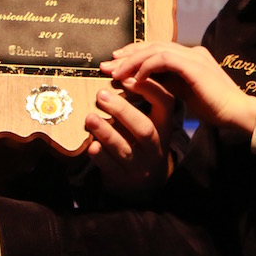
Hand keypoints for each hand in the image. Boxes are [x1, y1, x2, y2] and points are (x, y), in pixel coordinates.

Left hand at [85, 80, 174, 199]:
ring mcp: (140, 166)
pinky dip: (101, 157)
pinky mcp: (123, 179)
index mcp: (163, 127)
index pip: (165, 104)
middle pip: (144, 129)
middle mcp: (155, 147)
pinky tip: (92, 146)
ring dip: (106, 132)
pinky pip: (111, 168)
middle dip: (122, 110)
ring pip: (124, 149)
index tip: (127, 77)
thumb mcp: (150, 123)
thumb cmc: (143, 143)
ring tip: (90, 118)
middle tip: (101, 95)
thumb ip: (137, 101)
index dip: (150, 89)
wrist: (147, 184)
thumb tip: (114, 71)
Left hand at [101, 42, 255, 133]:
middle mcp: (191, 51)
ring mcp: (193, 55)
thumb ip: (167, 83)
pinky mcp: (193, 65)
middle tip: (107, 64)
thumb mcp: (184, 93)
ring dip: (132, 60)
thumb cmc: (214, 107)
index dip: (134, 54)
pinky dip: (147, 67)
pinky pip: (163, 60)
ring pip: (155, 49)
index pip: (156, 48)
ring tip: (116, 72)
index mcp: (190, 56)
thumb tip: (141, 81)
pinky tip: (136, 78)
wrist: (236, 113)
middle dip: (127, 54)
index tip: (116, 63)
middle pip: (152, 45)